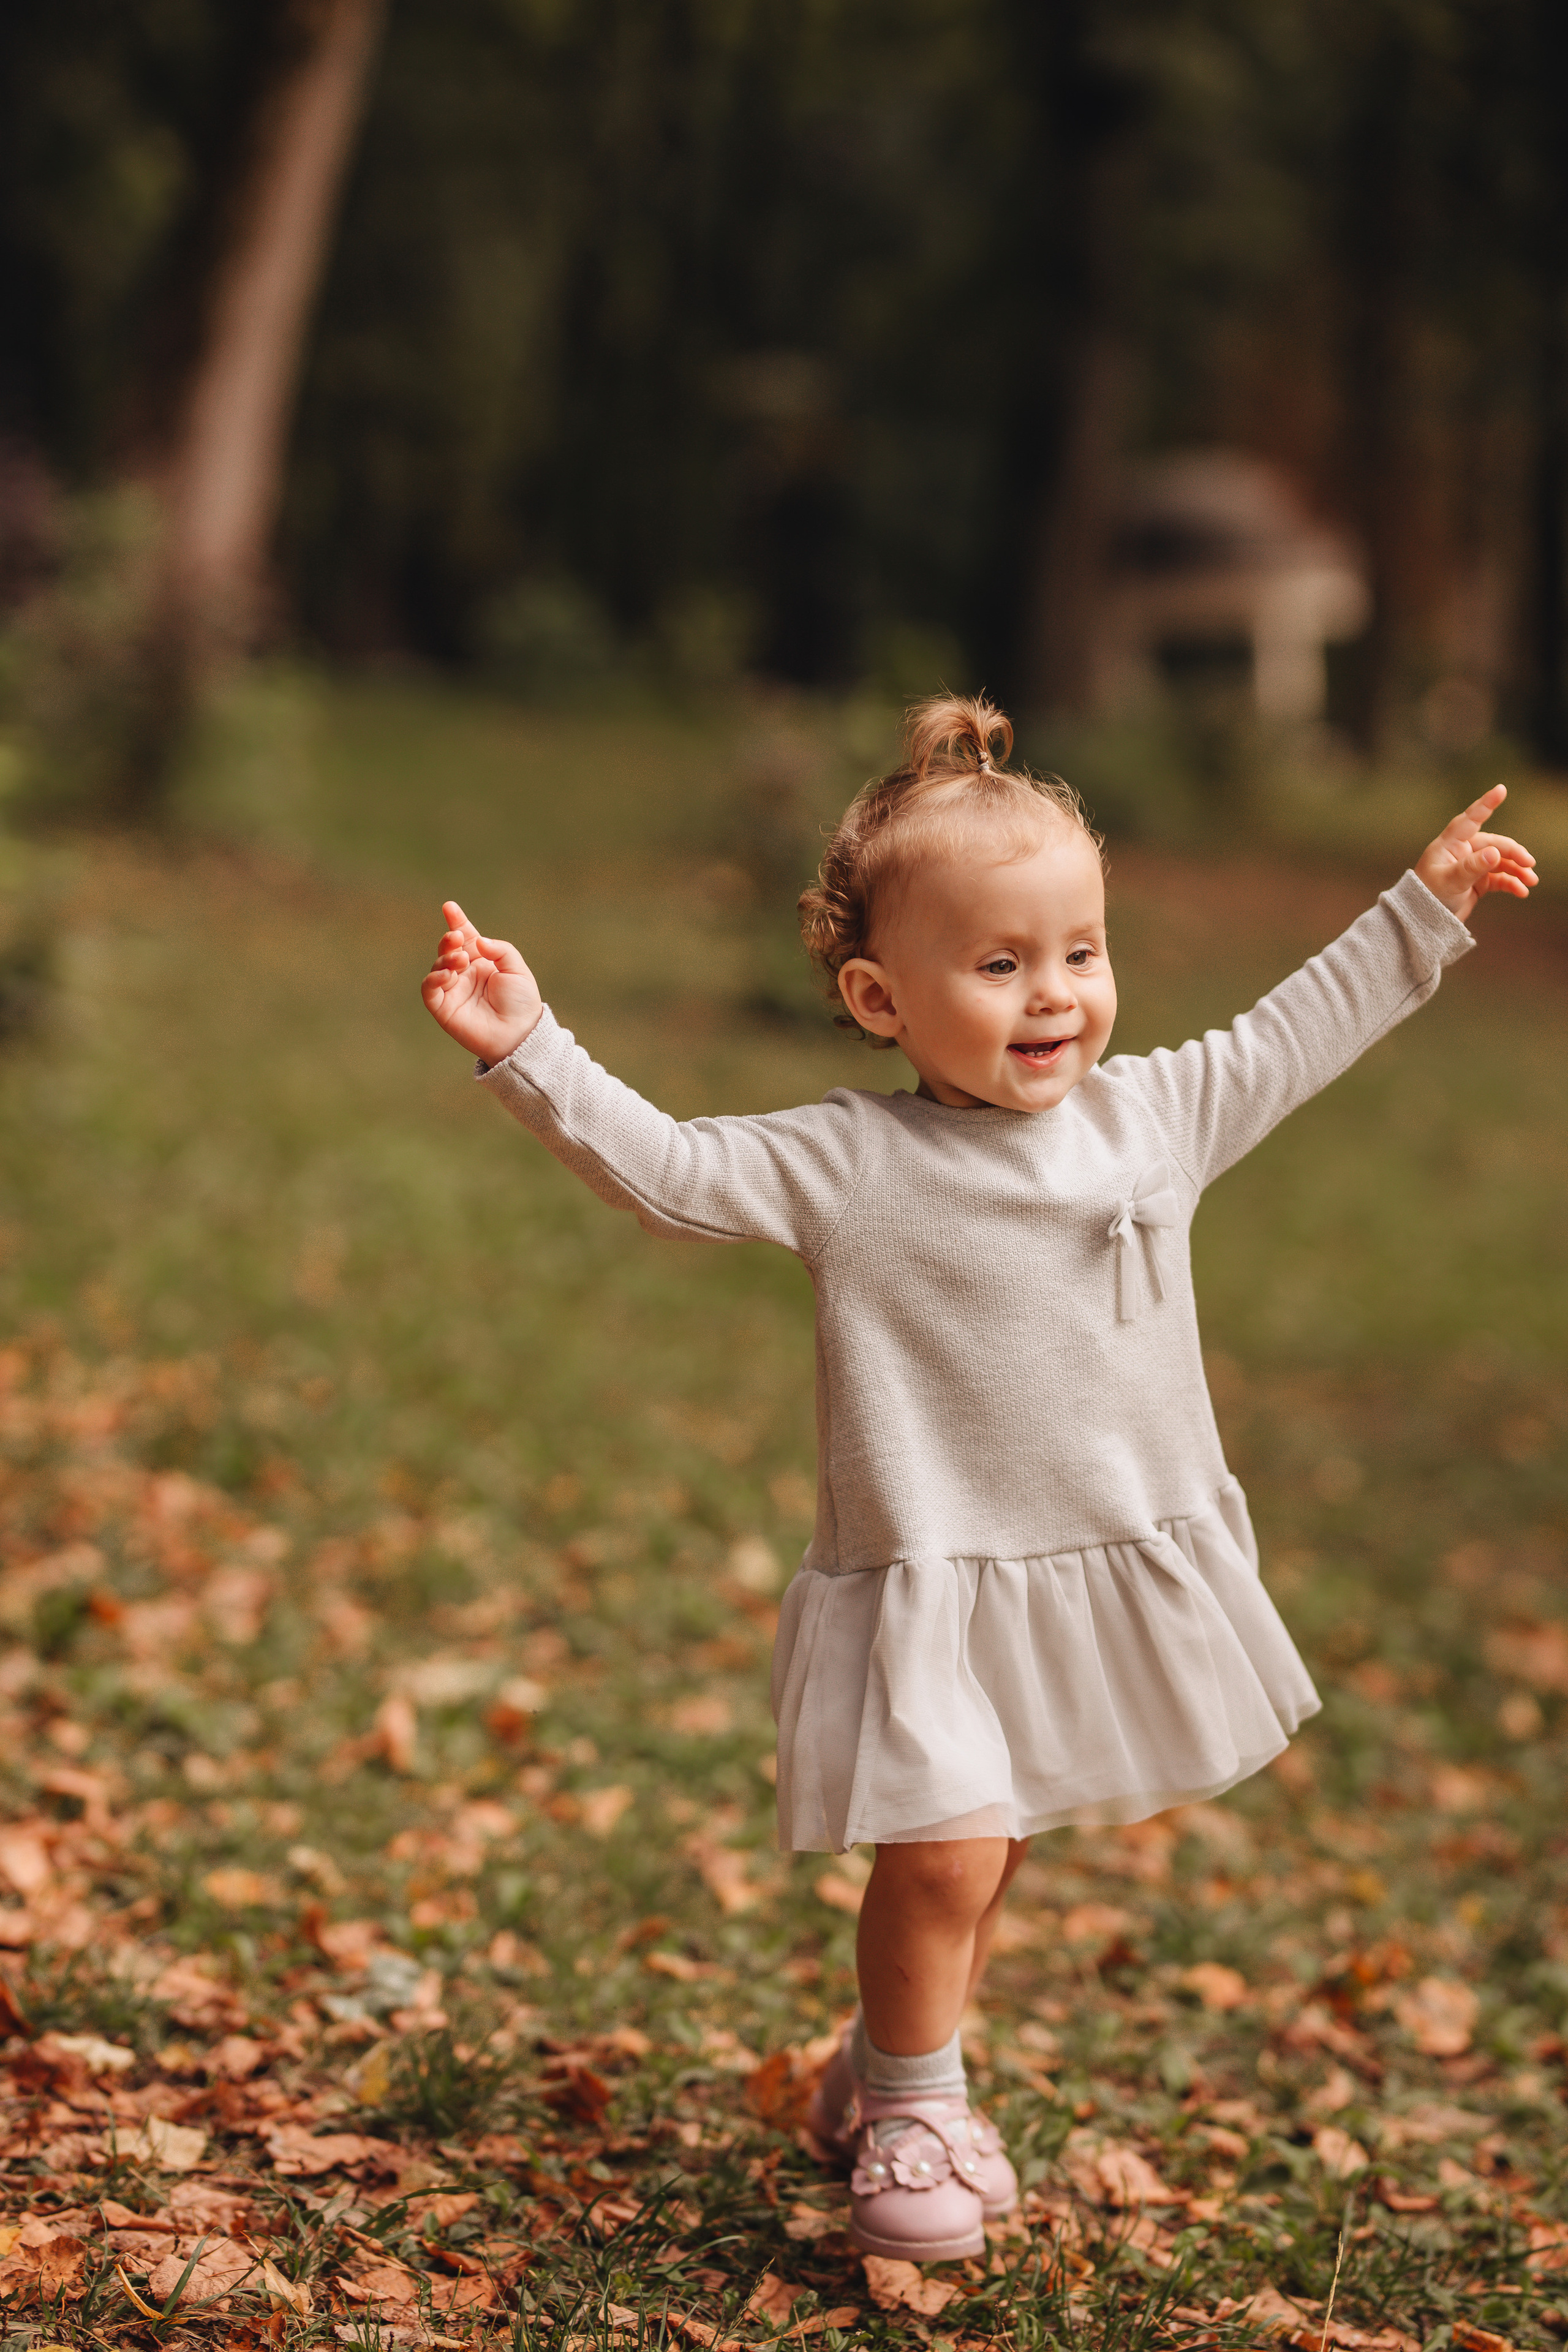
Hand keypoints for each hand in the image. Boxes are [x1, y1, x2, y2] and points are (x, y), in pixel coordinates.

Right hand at [421, 899, 542, 1062]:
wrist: (520, 1034)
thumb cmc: (521, 1002)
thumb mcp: (517, 969)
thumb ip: (499, 950)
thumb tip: (476, 941)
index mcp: (482, 962)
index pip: (466, 938)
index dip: (457, 921)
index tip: (449, 906)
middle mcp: (465, 974)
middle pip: (448, 949)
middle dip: (449, 939)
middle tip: (457, 937)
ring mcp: (453, 990)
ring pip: (437, 967)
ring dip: (445, 958)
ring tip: (460, 959)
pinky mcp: (443, 1008)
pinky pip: (429, 990)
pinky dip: (434, 979)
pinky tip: (448, 974)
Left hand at [1414, 785, 1536, 920]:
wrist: (1421, 922)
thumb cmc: (1427, 897)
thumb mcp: (1450, 881)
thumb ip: (1472, 867)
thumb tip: (1495, 853)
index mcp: (1449, 845)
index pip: (1470, 820)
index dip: (1485, 804)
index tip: (1501, 789)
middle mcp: (1461, 852)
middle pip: (1493, 844)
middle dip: (1513, 853)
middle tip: (1530, 864)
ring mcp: (1470, 866)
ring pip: (1499, 861)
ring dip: (1517, 869)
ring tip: (1531, 880)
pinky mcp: (1476, 882)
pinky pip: (1498, 878)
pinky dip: (1511, 883)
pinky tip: (1521, 891)